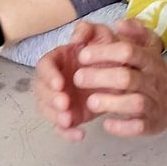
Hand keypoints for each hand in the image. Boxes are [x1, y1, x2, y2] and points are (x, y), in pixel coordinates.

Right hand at [33, 20, 116, 141]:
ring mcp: (61, 98)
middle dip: (50, 98)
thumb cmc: (110, 53)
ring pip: (47, 109)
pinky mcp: (70, 115)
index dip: (48, 75)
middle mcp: (56, 79)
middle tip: (65, 104)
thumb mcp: (102, 36)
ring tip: (69, 120)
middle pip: (41, 90)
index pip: (45, 66)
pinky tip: (79, 135)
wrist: (125, 74)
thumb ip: (89, 30)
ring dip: (54, 116)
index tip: (59, 84)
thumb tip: (76, 38)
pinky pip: (62, 127)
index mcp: (59, 59)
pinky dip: (67, 133)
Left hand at [72, 19, 166, 137]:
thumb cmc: (154, 69)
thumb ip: (136, 31)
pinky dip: (122, 127)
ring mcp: (153, 104)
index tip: (82, 55)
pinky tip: (106, 124)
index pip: (128, 52)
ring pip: (135, 103)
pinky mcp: (152, 124)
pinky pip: (138, 127)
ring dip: (110, 103)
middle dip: (100, 77)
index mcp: (149, 61)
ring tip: (90, 101)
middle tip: (78, 78)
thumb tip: (119, 23)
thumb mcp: (149, 45)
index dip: (104, 52)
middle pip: (127, 78)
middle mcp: (152, 81)